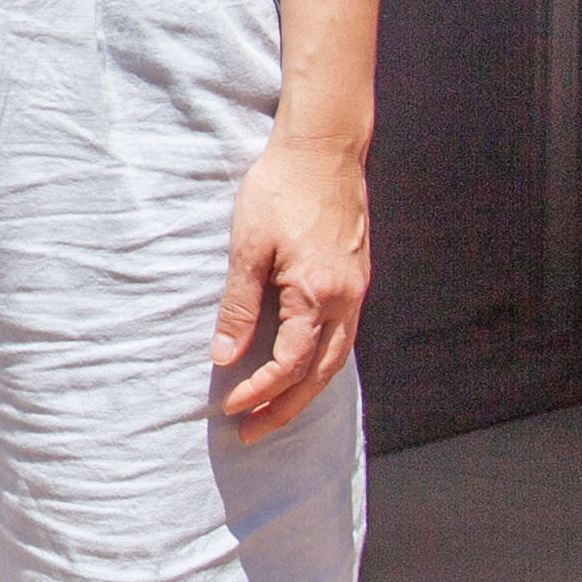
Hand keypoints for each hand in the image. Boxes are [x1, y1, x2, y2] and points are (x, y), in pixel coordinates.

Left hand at [212, 136, 368, 432]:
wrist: (323, 149)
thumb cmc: (280, 190)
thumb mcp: (248, 247)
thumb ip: (239, 306)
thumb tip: (224, 356)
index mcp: (318, 294)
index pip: (290, 363)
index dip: (260, 391)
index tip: (232, 408)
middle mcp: (346, 300)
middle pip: (320, 374)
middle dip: (286, 408)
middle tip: (253, 432)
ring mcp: (357, 290)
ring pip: (337, 359)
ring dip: (306, 390)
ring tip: (274, 411)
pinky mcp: (356, 278)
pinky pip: (343, 336)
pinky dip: (321, 362)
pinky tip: (301, 367)